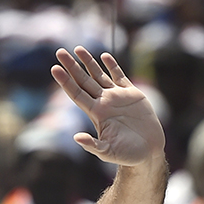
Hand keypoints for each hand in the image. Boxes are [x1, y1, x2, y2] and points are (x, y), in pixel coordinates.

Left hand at [51, 46, 164, 166]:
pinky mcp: (133, 95)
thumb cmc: (127, 155)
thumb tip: (76, 137)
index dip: (66, 81)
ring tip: (78, 49)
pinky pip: (120, 76)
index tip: (54, 69)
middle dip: (72, 66)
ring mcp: (117, 97)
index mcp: (97, 114)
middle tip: (59, 52)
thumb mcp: (108, 152)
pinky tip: (104, 56)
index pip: (77, 94)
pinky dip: (112, 66)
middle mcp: (104, 103)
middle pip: (84, 80)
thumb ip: (93, 145)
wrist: (149, 151)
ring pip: (99, 75)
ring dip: (88, 62)